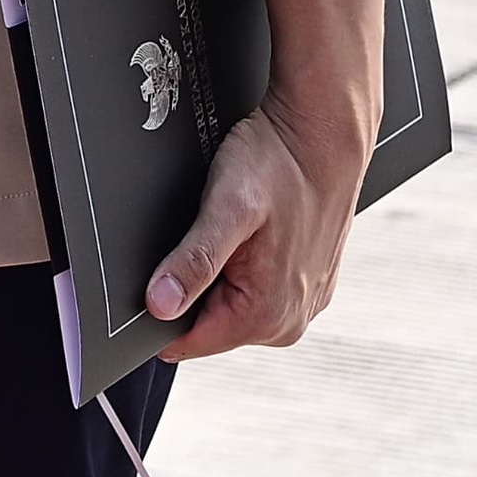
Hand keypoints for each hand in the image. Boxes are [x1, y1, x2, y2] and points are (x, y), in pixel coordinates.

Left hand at [145, 86, 371, 357]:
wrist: (323, 135)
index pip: (187, 341)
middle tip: (198, 236)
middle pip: (207, 323)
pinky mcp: (307, 284)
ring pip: (228, 305)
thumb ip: (193, 261)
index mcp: (267, 314)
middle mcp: (289, 319)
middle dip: (190, 286)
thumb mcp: (224, 208)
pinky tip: (247, 232)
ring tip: (227, 230)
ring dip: (216, 273)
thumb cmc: (278, 164)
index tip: (152, 276)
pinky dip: (240, 264)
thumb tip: (159, 306)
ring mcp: (302, 303)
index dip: (159, 311)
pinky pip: (253, 288)